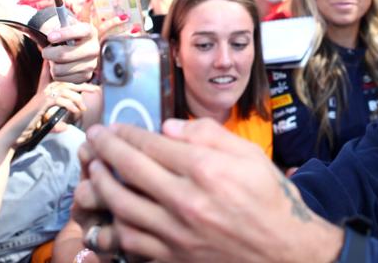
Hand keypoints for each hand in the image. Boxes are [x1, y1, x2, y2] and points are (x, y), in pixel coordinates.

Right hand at [0, 63, 96, 149]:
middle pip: (67, 83)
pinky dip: (71, 105)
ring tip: (82, 109)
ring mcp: (42, 95)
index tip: (87, 80)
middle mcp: (43, 91)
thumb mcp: (45, 124)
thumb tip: (67, 127)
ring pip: (66, 90)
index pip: (60, 81)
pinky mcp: (42, 102)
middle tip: (95, 89)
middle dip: (83, 86)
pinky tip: (76, 111)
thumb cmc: (28, 130)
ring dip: (77, 99)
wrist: (13, 134)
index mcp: (45, 93)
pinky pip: (61, 99)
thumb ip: (56, 123)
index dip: (73, 78)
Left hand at [43, 22, 99, 82]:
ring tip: (54, 58)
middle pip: (63, 55)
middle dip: (48, 53)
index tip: (50, 37)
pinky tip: (61, 66)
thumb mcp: (62, 25)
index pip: (81, 31)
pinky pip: (60, 77)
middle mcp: (94, 48)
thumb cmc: (65, 36)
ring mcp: (91, 64)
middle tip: (46, 50)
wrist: (74, 48)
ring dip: (51, 63)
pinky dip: (55, 73)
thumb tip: (49, 33)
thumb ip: (54, 26)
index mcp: (90, 32)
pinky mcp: (85, 76)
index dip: (65, 34)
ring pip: (59, 69)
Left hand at [74, 120, 343, 261]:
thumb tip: (169, 126)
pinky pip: (131, 242)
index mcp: (205, 170)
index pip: (152, 145)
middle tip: (93, 139)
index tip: (113, 126)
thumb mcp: (250, 155)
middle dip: (105, 150)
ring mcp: (176, 233)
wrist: (284, 252)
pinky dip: (114, 226)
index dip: (126, 133)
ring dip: (101, 186)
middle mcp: (185, 200)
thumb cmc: (270, 200)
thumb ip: (209, 135)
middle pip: (130, 170)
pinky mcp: (172, 258)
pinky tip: (110, 212)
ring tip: (94, 172)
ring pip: (121, 207)